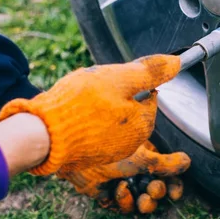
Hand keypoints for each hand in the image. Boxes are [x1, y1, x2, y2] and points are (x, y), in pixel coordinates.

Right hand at [0, 55, 180, 174]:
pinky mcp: (90, 156)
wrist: (42, 133)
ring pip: (111, 119)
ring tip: (80, 104)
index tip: (112, 81)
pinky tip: (72, 116)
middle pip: (129, 108)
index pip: (148, 95)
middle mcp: (131, 144)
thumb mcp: (119, 78)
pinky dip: (86, 121)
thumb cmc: (80, 105)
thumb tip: (177, 63)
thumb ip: (150, 71)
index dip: (129, 82)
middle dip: (114, 96)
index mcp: (143, 125)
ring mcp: (110, 152)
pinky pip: (95, 132)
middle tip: (93, 92)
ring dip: (99, 108)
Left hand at [57, 141, 190, 212]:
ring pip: (140, 201)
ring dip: (145, 202)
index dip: (173, 185)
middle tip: (153, 189)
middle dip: (158, 192)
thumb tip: (188, 161)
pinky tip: (120, 188)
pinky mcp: (108, 194)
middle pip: (155, 189)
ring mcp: (122, 181)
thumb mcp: (143, 157)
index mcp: (146, 155)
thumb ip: (166, 163)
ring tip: (142, 198)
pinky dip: (124, 200)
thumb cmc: (112, 150)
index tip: (175, 192)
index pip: (166, 173)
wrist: (78, 154)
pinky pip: (122, 205)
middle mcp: (135, 169)